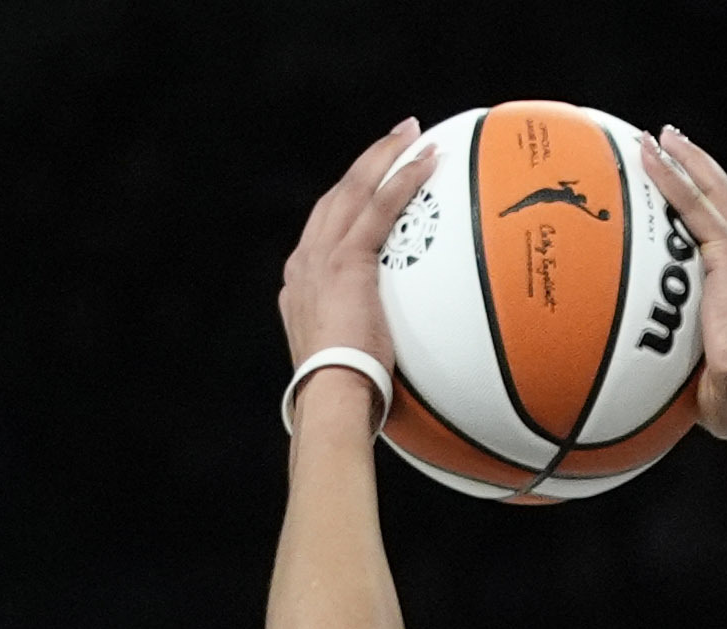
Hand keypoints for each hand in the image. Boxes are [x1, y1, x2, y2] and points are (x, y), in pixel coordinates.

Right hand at [280, 122, 437, 399]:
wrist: (329, 394)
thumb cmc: (345, 389)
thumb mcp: (347, 352)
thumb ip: (359, 334)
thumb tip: (383, 348)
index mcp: (301, 282)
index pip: (325, 226)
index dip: (347, 199)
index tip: (367, 183)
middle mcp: (304, 262)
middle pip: (337, 196)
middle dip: (365, 164)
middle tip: (393, 139)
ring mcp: (321, 258)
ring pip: (355, 190)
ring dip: (384, 157)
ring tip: (409, 135)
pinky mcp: (347, 262)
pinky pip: (380, 207)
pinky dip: (403, 180)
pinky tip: (425, 161)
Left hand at [639, 126, 726, 463]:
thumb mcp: (705, 383)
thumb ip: (682, 373)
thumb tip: (648, 395)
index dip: (715, 218)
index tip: (695, 203)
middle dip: (704, 174)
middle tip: (678, 148)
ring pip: (714, 193)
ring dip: (688, 161)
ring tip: (662, 136)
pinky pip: (694, 204)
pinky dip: (672, 175)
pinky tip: (649, 151)